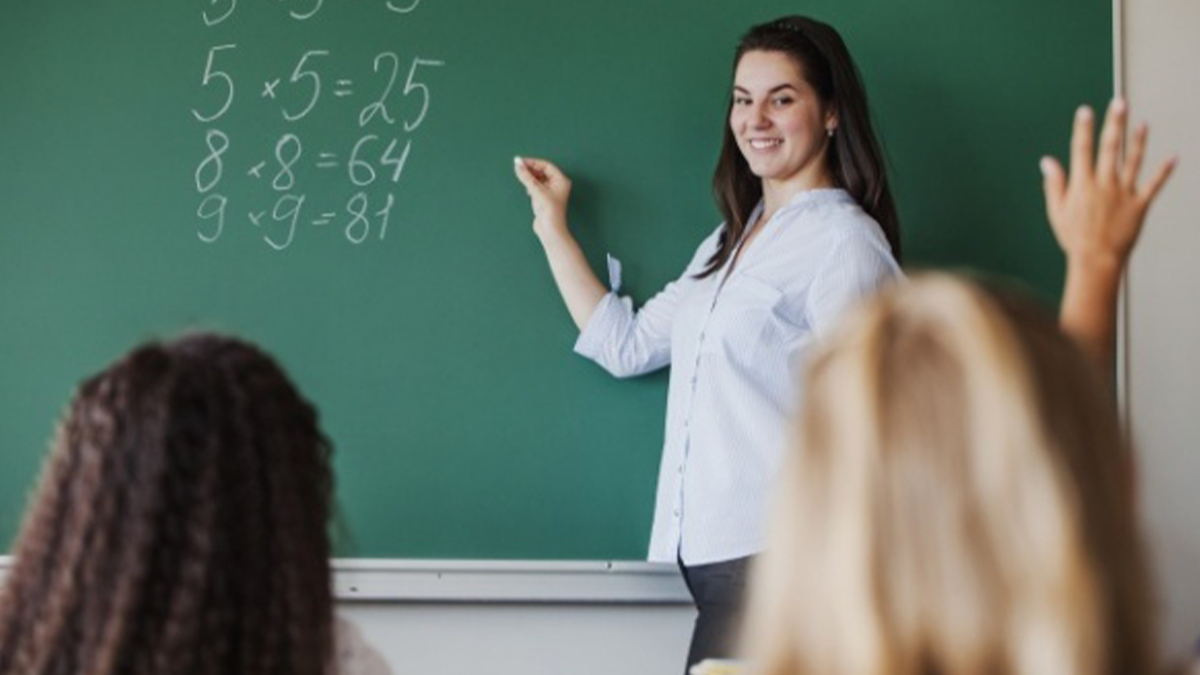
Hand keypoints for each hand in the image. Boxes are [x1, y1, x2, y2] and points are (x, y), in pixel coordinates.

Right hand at [513, 156, 572, 239]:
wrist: (550, 230)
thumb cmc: (549, 211)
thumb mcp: (536, 191)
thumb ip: (526, 176)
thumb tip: (518, 163)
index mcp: (561, 180)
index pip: (546, 165)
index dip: (533, 163)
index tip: (520, 162)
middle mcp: (558, 184)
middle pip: (542, 171)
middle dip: (530, 169)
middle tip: (518, 167)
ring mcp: (551, 191)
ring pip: (538, 178)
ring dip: (530, 177)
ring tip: (522, 178)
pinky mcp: (545, 198)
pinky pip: (536, 186)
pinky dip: (530, 185)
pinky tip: (527, 189)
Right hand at [1040, 99, 1176, 275]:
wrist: (1096, 261)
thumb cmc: (1074, 238)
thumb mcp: (1057, 211)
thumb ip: (1054, 184)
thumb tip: (1047, 162)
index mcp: (1082, 185)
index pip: (1081, 150)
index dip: (1083, 128)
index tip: (1085, 111)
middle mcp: (1104, 184)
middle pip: (1109, 148)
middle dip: (1114, 123)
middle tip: (1120, 103)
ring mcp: (1123, 193)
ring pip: (1133, 161)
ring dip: (1138, 140)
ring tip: (1142, 124)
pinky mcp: (1139, 205)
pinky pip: (1153, 185)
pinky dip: (1164, 171)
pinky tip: (1173, 158)